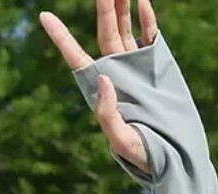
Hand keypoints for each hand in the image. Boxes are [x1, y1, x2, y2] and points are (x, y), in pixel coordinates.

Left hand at [40, 0, 159, 174]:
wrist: (173, 155)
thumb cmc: (143, 154)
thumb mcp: (122, 140)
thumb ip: (108, 113)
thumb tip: (103, 79)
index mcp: (100, 91)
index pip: (77, 58)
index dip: (61, 37)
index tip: (44, 16)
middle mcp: (115, 74)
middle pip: (104, 34)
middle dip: (102, 8)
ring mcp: (135, 67)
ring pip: (124, 29)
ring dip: (121, 6)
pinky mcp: (155, 65)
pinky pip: (148, 35)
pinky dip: (145, 17)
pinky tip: (141, 0)